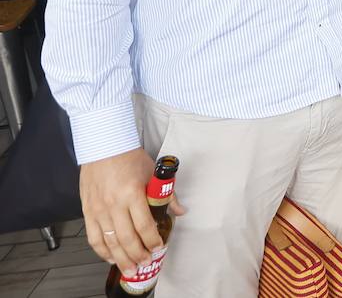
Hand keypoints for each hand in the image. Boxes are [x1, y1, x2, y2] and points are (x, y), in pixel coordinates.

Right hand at [81, 148, 183, 275]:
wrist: (104, 147)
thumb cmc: (129, 158)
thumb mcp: (152, 173)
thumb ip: (166, 194)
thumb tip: (179, 211)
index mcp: (132, 194)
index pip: (144, 225)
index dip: (152, 240)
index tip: (158, 248)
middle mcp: (114, 204)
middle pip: (127, 238)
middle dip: (138, 255)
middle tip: (145, 264)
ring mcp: (99, 209)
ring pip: (110, 242)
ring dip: (121, 258)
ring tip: (130, 268)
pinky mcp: (88, 211)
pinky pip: (93, 237)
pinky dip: (102, 251)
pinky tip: (111, 257)